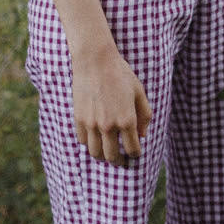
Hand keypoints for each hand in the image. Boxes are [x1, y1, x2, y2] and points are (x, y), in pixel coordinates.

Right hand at [71, 43, 152, 165]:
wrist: (95, 62)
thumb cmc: (121, 74)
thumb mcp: (139, 92)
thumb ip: (144, 114)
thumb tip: (143, 135)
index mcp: (127, 119)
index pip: (132, 148)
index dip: (136, 154)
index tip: (136, 155)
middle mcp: (108, 125)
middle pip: (112, 156)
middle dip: (119, 161)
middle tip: (122, 161)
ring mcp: (91, 124)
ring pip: (95, 153)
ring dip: (103, 157)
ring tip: (108, 155)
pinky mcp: (78, 119)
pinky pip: (83, 141)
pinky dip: (90, 144)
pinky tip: (96, 141)